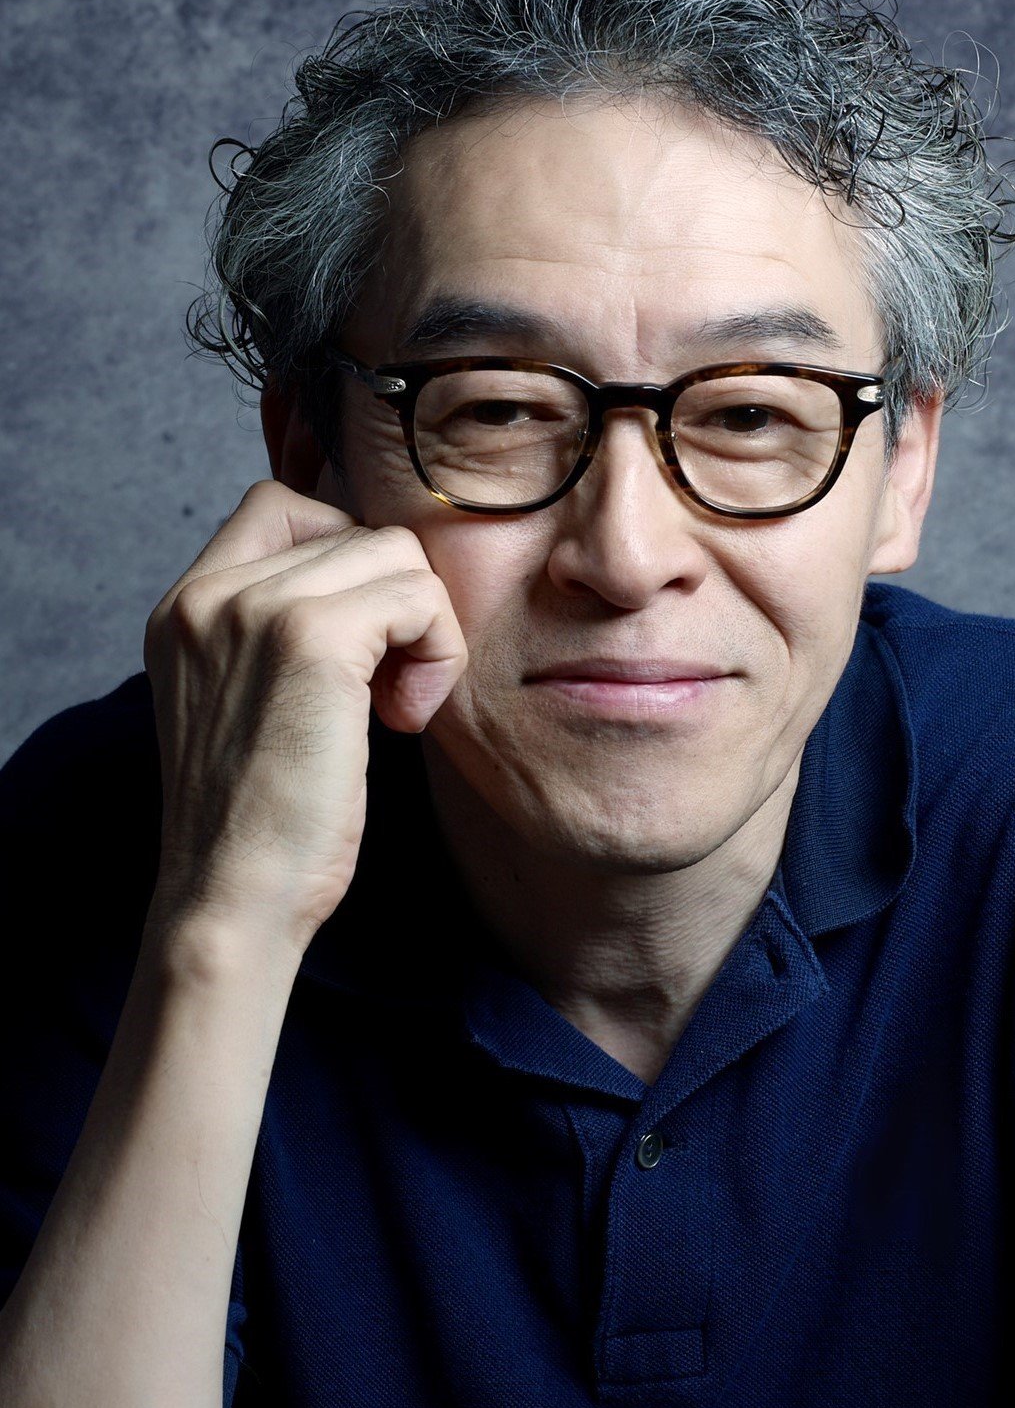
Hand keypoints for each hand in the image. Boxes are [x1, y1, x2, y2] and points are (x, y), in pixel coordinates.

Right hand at [142, 479, 467, 947]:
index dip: (346, 556)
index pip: (280, 505)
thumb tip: (381, 583)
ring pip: (395, 553)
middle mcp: (207, 594)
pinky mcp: (310, 637)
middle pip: (353, 526)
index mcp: (184, 607)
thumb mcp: (249, 705)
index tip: (360, 648)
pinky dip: (437, 653)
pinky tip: (402, 720)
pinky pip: (418, 595)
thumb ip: (282, 633)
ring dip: (421, 630)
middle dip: (393, 605)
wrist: (233, 902)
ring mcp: (253, 607)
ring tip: (393, 710)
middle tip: (384, 693)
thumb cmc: (260, 825)